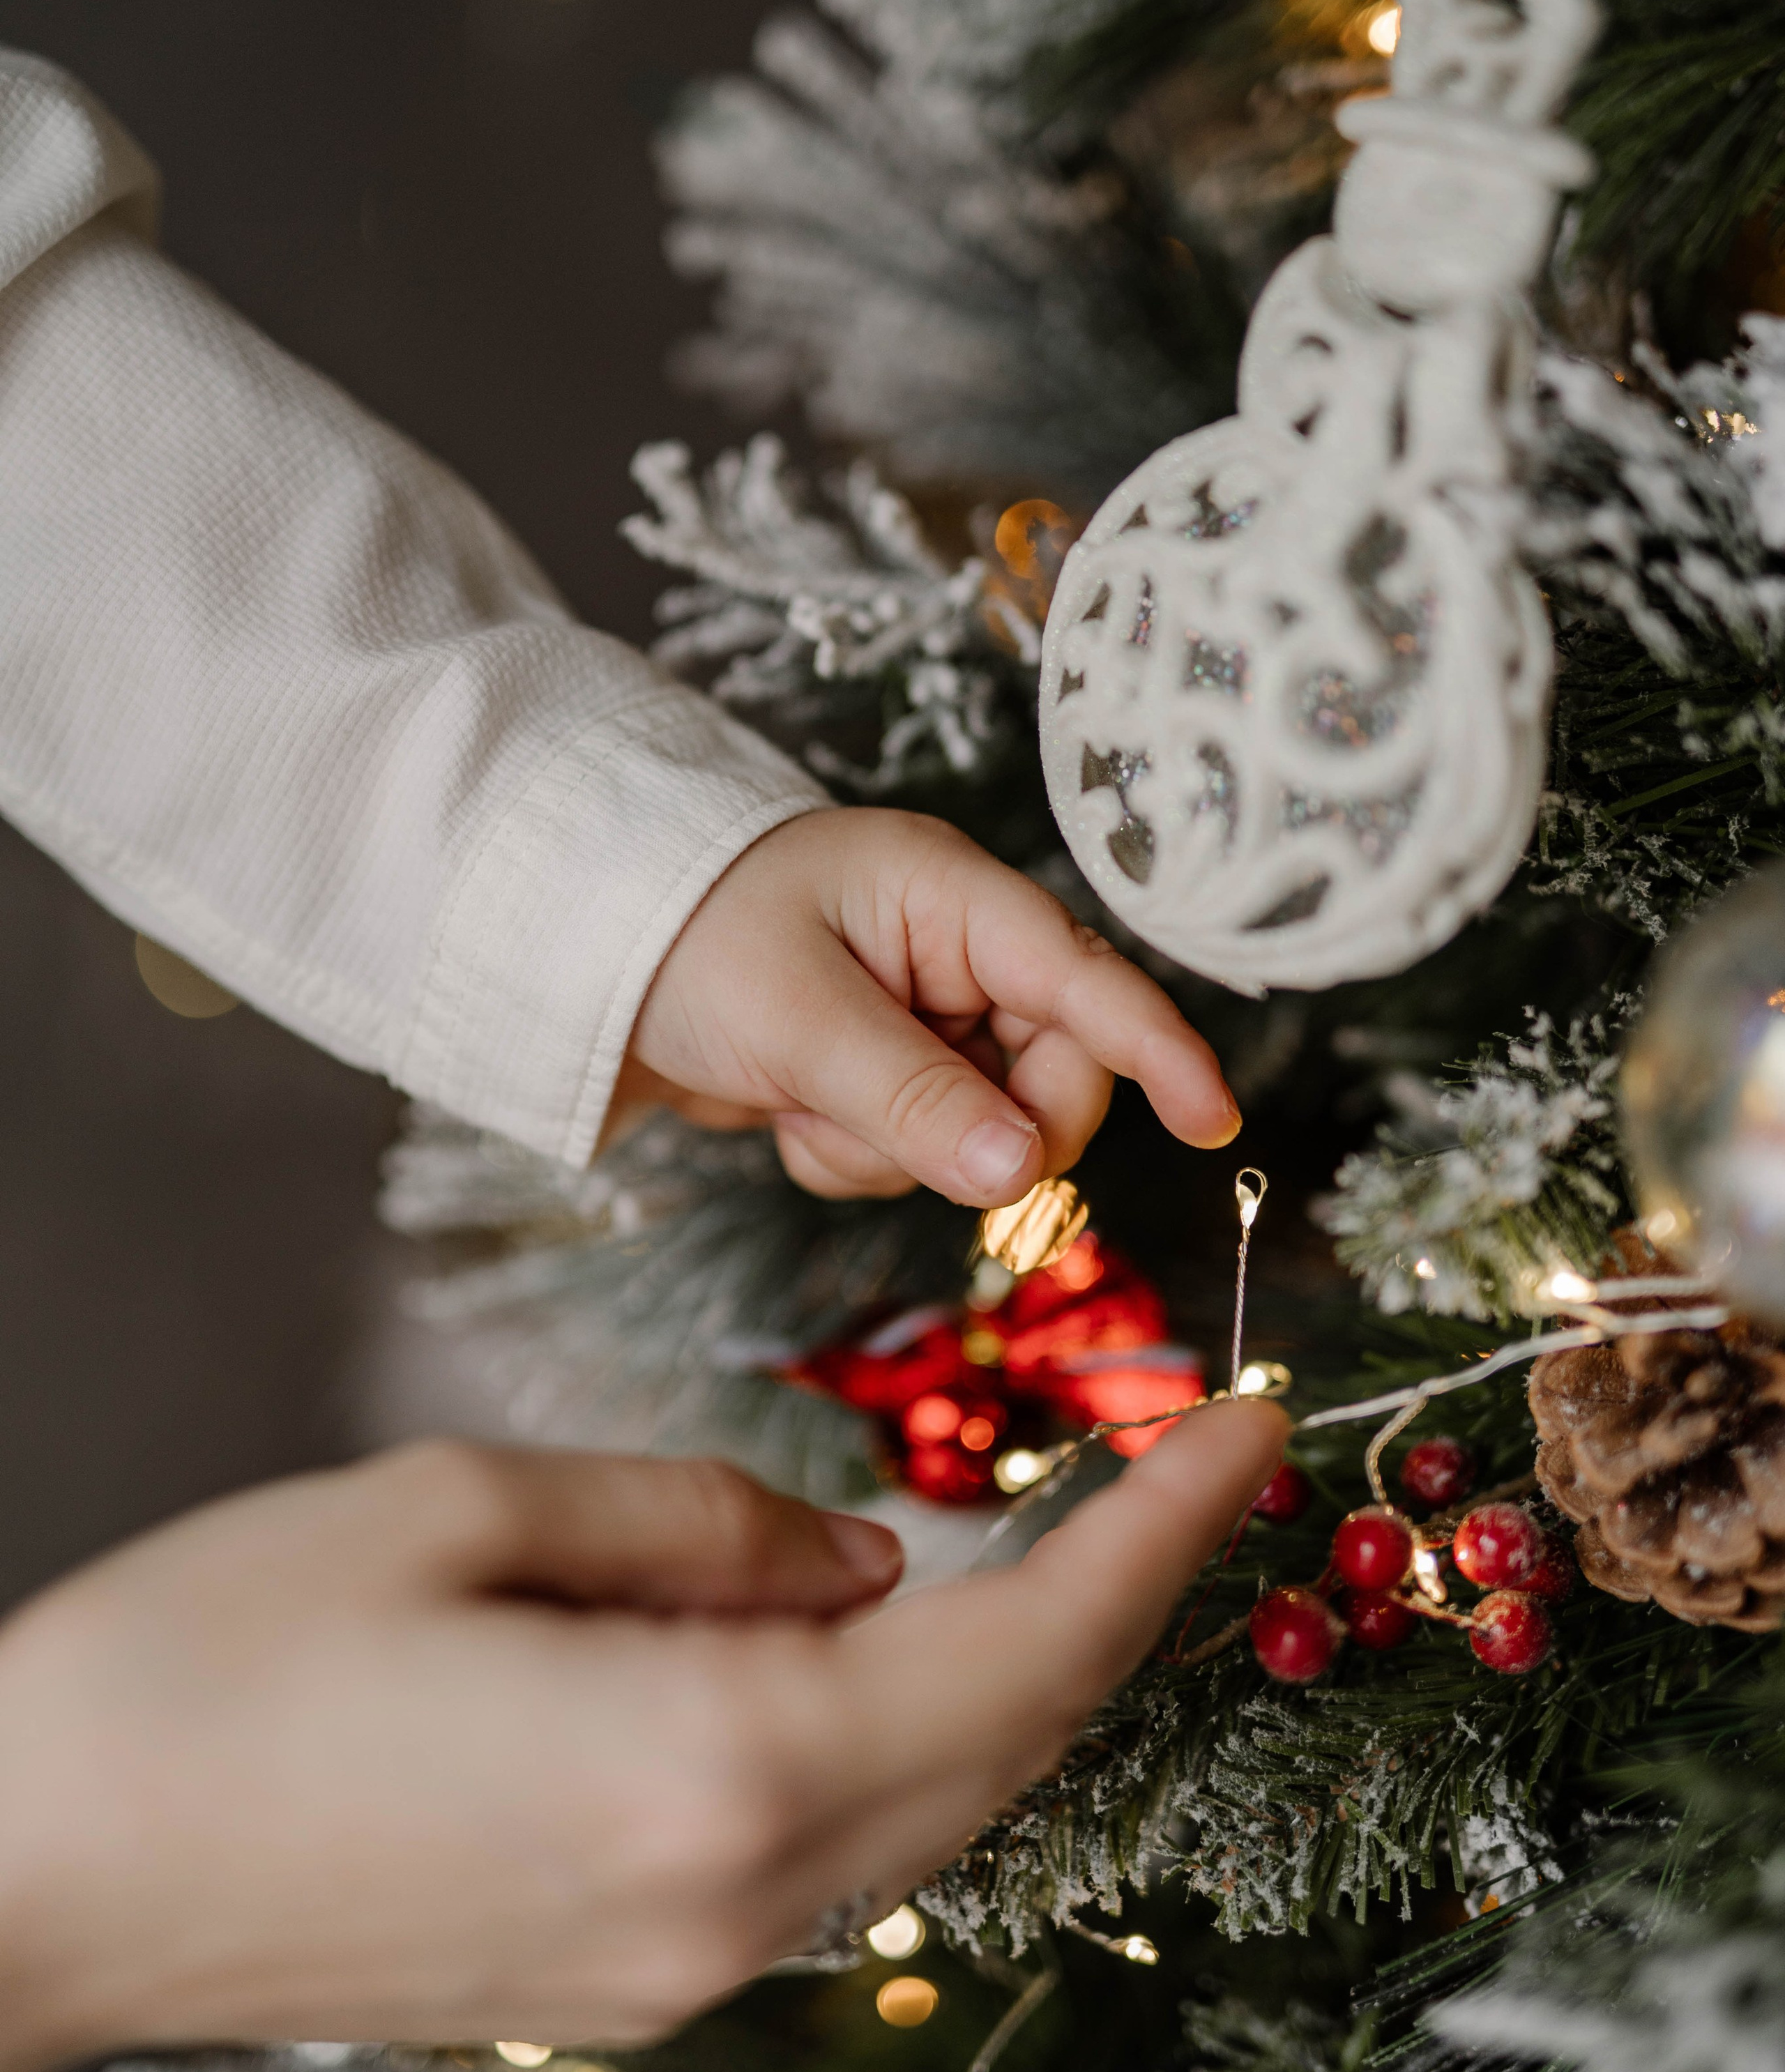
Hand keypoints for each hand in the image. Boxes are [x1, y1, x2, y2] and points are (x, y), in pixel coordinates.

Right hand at [0, 1402, 1284, 2071]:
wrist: (34, 1878)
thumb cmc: (210, 1667)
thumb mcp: (456, 1511)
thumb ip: (699, 1523)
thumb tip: (859, 1556)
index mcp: (706, 1759)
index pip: (1026, 1644)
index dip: (1164, 1534)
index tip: (1256, 1432)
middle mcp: (728, 1899)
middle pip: (1006, 1743)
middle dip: (1115, 1600)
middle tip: (1178, 1466)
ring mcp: (678, 1970)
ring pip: (931, 1808)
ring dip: (1013, 1673)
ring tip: (1049, 1533)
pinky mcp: (616, 1987)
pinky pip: (829, 1854)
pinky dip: (900, 1741)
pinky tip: (873, 1644)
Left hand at [612, 807, 1239, 1202]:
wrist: (577, 958)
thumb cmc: (681, 938)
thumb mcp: (795, 1016)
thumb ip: (913, 1095)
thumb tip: (1021, 1171)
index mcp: (950, 899)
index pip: (1086, 976)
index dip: (1157, 1048)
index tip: (1213, 1119)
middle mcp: (952, 956)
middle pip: (1052, 1075)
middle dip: (990, 1132)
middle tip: (902, 1140)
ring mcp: (921, 1021)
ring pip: (983, 1131)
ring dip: (901, 1149)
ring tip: (804, 1107)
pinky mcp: (883, 1076)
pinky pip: (919, 1151)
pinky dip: (859, 1156)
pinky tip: (790, 1119)